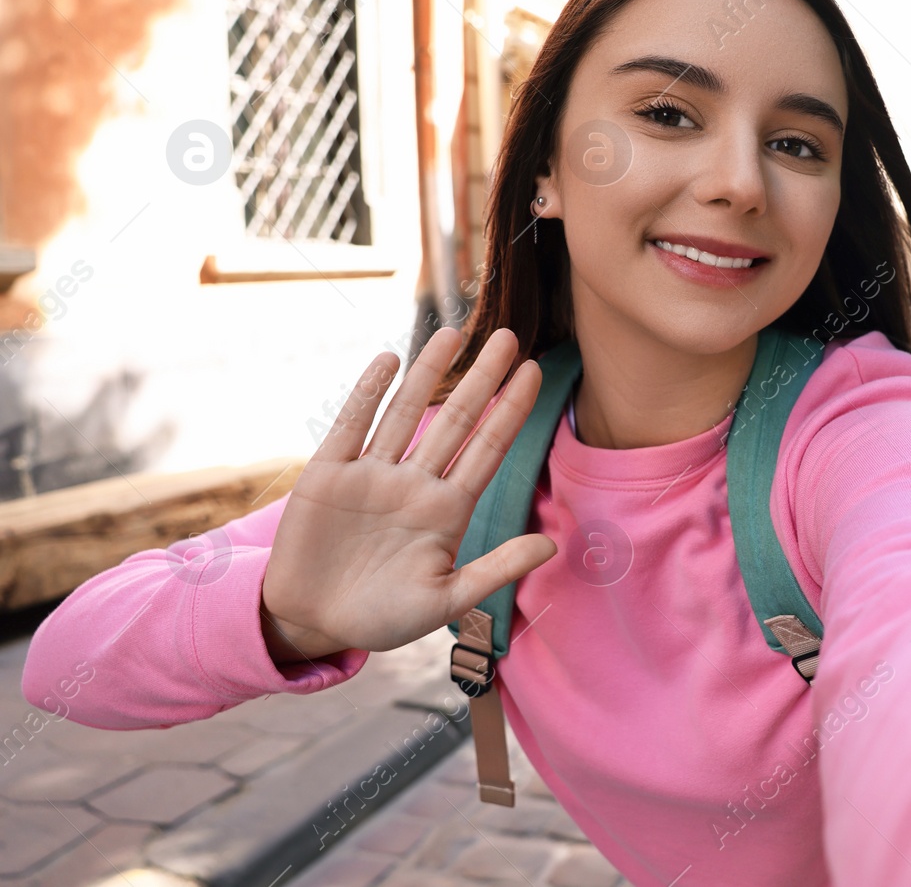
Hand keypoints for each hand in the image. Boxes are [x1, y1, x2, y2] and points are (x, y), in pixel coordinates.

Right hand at [260, 326, 555, 662]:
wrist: (312, 625)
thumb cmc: (382, 617)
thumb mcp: (444, 599)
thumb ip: (495, 570)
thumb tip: (552, 546)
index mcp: (447, 510)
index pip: (488, 449)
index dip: (510, 411)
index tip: (534, 371)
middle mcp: (415, 484)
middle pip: (455, 420)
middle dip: (482, 379)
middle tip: (507, 335)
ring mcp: (372, 475)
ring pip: (406, 413)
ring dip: (428, 373)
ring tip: (453, 332)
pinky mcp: (328, 476)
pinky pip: (351, 425)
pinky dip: (368, 393)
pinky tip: (388, 361)